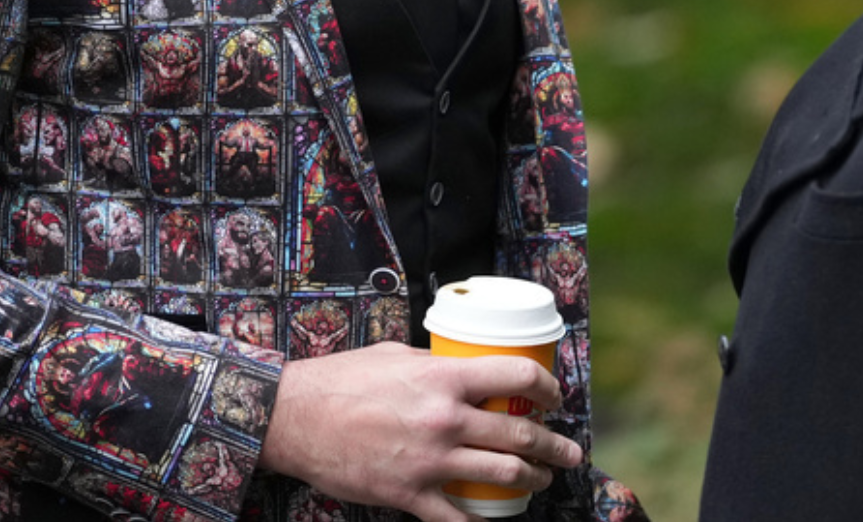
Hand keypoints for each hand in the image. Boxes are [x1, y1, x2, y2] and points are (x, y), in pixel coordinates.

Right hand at [257, 342, 581, 520]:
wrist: (294, 418)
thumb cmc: (340, 380)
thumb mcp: (395, 356)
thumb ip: (435, 365)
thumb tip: (465, 370)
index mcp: (442, 377)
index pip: (516, 375)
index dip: (547, 385)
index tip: (555, 396)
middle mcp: (444, 419)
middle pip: (520, 433)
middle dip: (555, 445)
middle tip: (568, 450)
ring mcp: (430, 461)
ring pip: (504, 474)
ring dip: (533, 479)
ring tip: (543, 479)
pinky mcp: (411, 494)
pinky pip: (460, 517)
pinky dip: (485, 521)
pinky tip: (497, 517)